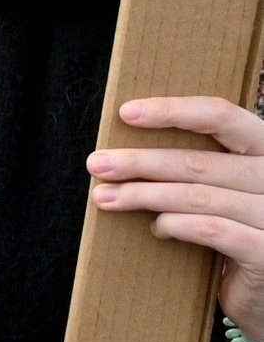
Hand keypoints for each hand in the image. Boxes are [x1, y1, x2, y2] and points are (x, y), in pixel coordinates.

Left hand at [89, 97, 263, 330]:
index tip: (126, 113)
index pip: (223, 116)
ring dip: (145, 196)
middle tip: (97, 164)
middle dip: (141, 163)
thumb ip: (202, 167)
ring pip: (199, 196)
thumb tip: (129, 150)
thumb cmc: (245, 230)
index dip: (174, 110)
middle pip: (200, 161)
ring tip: (106, 197)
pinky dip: (177, 225)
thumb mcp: (230, 188)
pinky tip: (157, 228)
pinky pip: (213, 230)